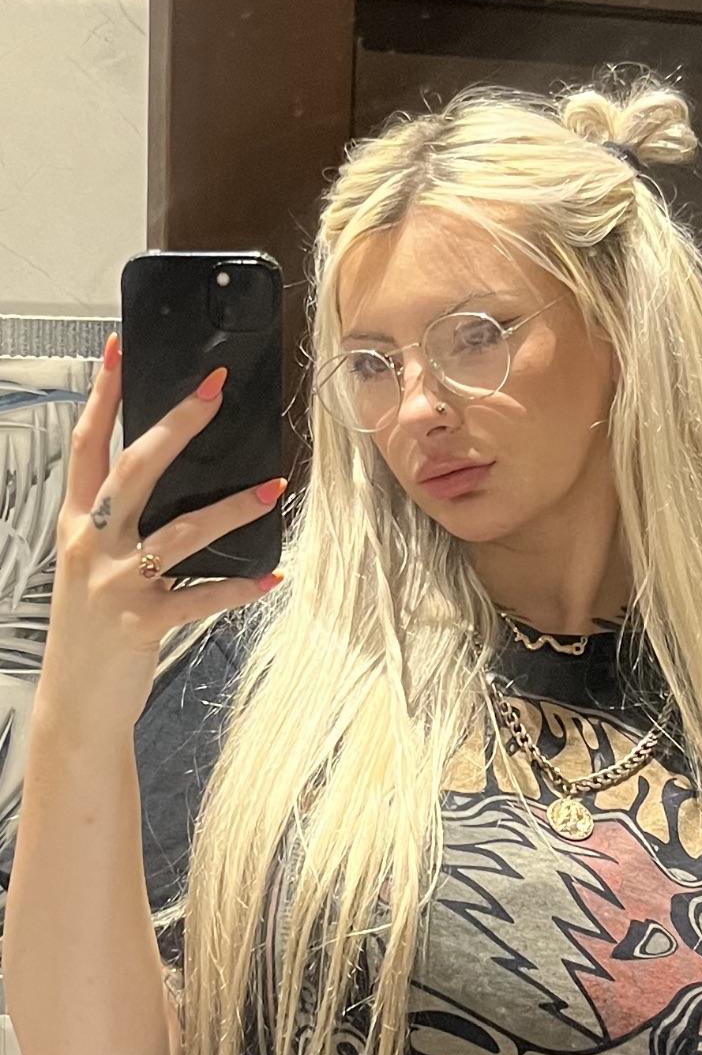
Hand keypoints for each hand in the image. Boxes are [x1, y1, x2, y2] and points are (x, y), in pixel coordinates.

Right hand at [40, 335, 285, 728]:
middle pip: (133, 469)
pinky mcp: (142, 622)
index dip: (102, 396)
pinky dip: (239, 587)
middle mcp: (92, 544)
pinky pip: (200, 597)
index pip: (86, 446)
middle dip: (175, 425)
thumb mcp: (91, 567)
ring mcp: (115, 583)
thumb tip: (174, 481)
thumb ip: (122, 526)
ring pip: (179, 531)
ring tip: (272, 487)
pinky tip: (272, 577)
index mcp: (77, 523)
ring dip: (230, 508)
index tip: (117, 349)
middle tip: (212, 390)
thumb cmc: (92, 630)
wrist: (77, 704)